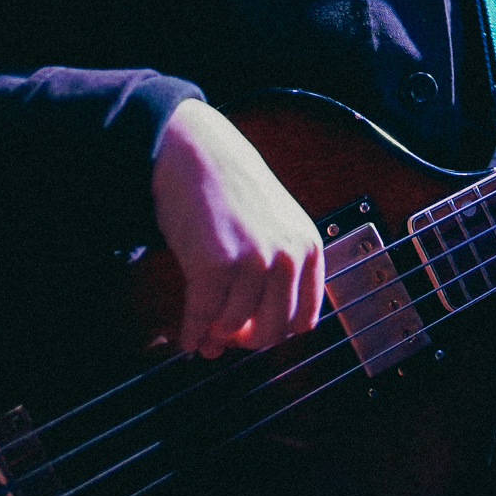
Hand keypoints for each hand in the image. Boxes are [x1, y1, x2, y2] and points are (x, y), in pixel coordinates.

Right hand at [152, 100, 326, 358]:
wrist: (197, 154)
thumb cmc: (230, 190)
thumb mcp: (273, 227)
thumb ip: (269, 276)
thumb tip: (239, 337)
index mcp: (309, 247)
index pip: (304, 318)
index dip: (276, 332)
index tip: (254, 333)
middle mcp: (289, 256)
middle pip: (273, 331)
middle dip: (245, 341)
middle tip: (225, 338)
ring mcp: (255, 262)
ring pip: (235, 328)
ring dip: (215, 335)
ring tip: (203, 331)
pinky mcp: (217, 266)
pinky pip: (203, 318)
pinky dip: (192, 334)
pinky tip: (186, 337)